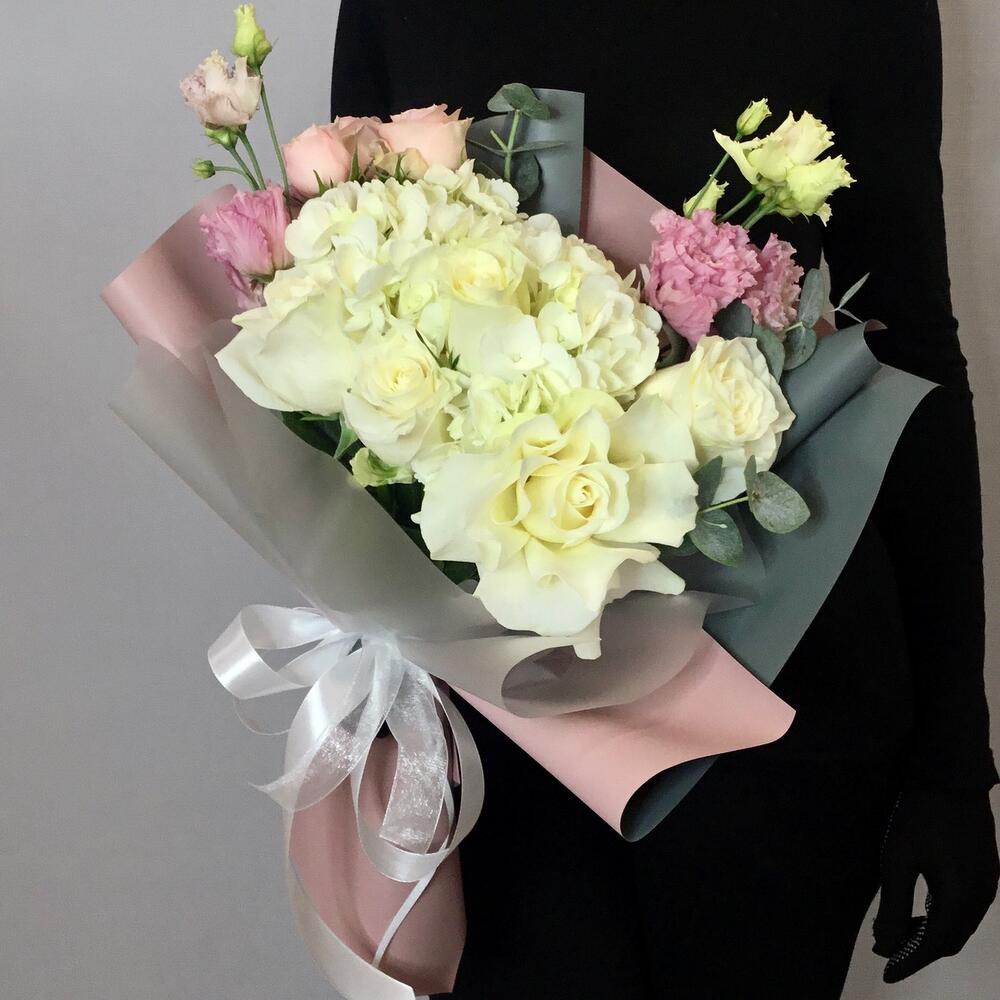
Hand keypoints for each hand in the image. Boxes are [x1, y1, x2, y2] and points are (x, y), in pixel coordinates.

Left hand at [873, 786, 998, 983]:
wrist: (951, 776)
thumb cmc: (920, 816)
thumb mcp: (898, 861)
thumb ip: (894, 906)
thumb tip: (886, 943)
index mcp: (963, 899)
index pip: (936, 946)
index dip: (910, 962)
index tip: (887, 973)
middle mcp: (982, 897)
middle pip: (951, 939)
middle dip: (919, 950)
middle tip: (888, 953)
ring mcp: (988, 883)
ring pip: (960, 924)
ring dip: (931, 933)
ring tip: (898, 933)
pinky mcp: (985, 870)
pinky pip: (966, 907)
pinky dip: (942, 916)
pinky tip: (920, 908)